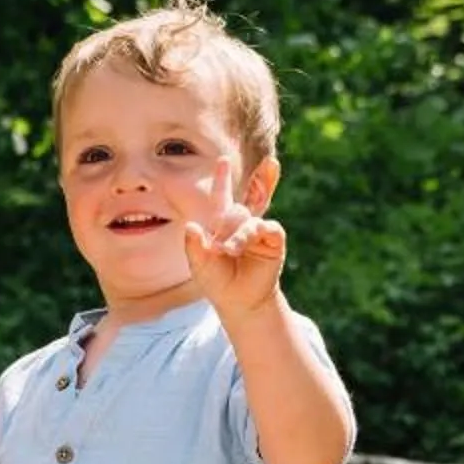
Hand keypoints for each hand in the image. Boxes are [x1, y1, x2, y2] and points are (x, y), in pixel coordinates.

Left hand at [183, 155, 285, 318]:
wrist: (240, 302)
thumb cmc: (218, 283)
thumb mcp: (200, 265)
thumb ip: (194, 246)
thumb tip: (190, 226)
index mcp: (222, 225)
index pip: (221, 198)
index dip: (222, 179)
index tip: (222, 161)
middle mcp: (240, 224)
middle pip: (238, 206)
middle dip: (235, 214)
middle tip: (239, 217)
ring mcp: (258, 231)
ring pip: (248, 220)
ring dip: (238, 235)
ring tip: (230, 251)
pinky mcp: (273, 241)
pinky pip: (268, 228)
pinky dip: (254, 234)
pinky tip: (246, 243)